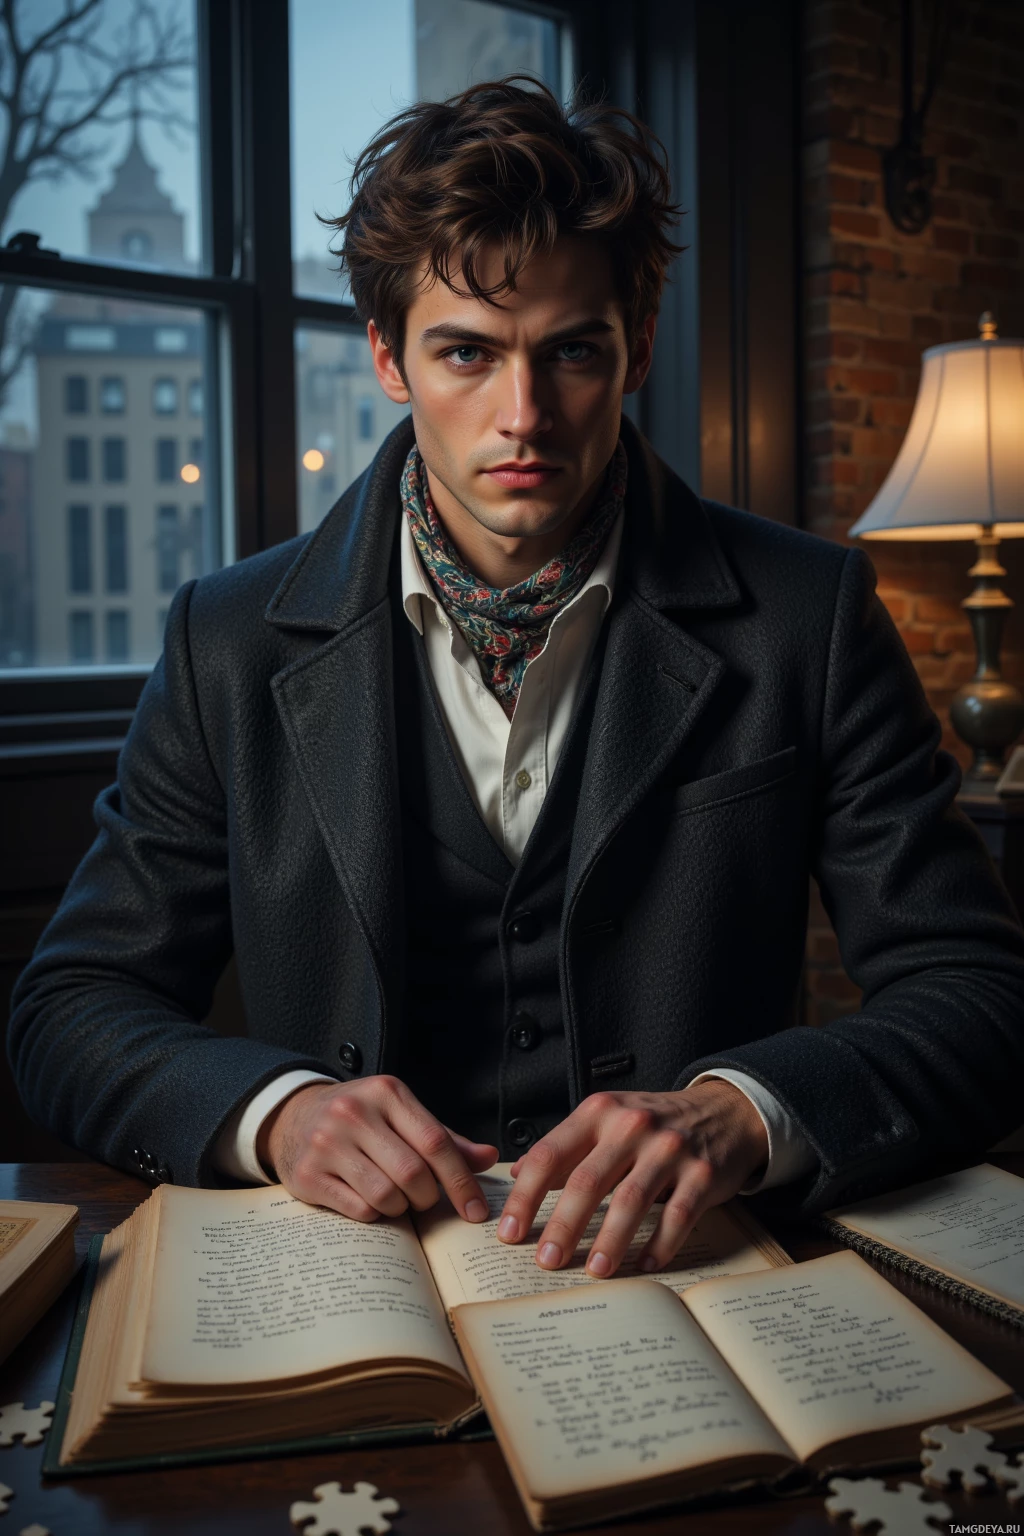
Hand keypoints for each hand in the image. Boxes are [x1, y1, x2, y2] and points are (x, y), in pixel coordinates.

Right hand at [257, 1075, 497, 1222]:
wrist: (293, 1116)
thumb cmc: (360, 1118)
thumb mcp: (399, 1114)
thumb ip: (444, 1138)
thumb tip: (488, 1158)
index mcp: (386, 1092)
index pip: (435, 1141)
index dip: (461, 1180)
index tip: (474, 1210)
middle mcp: (354, 1112)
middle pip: (413, 1173)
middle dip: (428, 1198)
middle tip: (426, 1201)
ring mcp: (327, 1143)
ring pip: (386, 1195)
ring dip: (401, 1208)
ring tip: (396, 1198)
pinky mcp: (308, 1175)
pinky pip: (359, 1210)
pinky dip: (374, 1214)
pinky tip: (369, 1200)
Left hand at [496, 1080, 768, 1276]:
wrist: (724, 1110)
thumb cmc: (655, 1121)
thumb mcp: (607, 1118)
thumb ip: (565, 1146)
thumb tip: (516, 1174)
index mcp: (600, 1112)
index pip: (550, 1154)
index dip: (526, 1196)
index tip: (510, 1232)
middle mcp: (632, 1126)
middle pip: (588, 1180)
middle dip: (563, 1225)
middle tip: (546, 1260)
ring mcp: (670, 1149)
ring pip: (631, 1200)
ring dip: (610, 1241)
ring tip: (594, 1271)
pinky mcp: (702, 1173)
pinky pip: (678, 1215)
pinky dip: (659, 1244)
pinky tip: (643, 1265)